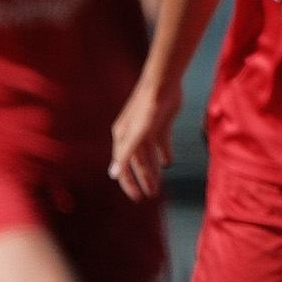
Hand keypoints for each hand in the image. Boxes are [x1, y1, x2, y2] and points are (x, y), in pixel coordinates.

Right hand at [109, 79, 180, 200]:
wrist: (162, 84)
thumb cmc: (147, 108)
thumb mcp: (137, 133)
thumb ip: (126, 154)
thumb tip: (112, 174)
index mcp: (122, 138)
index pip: (123, 167)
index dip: (129, 183)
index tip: (138, 197)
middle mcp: (132, 136)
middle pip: (137, 164)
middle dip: (143, 180)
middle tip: (152, 195)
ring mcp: (146, 131)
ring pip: (149, 156)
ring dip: (153, 170)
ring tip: (159, 185)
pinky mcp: (160, 125)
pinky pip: (161, 144)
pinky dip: (164, 154)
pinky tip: (169, 164)